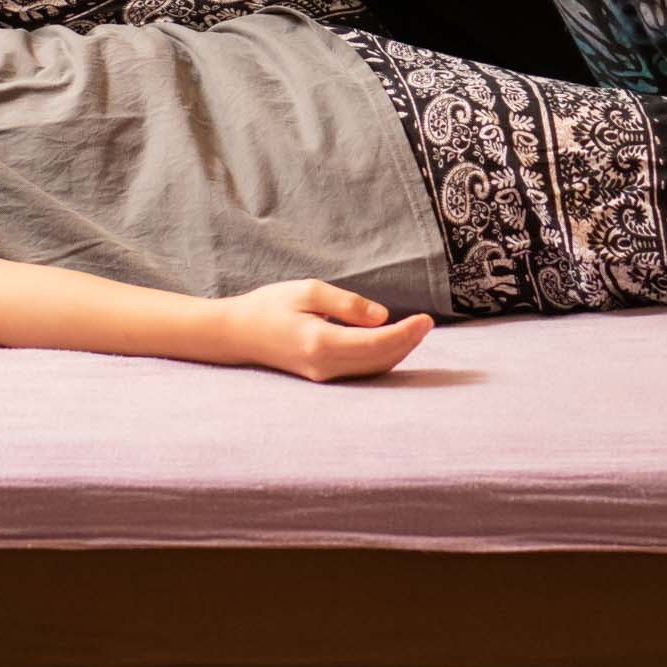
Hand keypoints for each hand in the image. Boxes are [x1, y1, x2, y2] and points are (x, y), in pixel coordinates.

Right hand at [214, 280, 431, 380]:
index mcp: (321, 342)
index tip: (426, 319)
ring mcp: (324, 375)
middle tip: (427, 322)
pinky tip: (393, 340)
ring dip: (398, 351)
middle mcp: (325, 365)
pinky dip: (382, 356)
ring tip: (416, 329)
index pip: (375, 343)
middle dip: (408, 342)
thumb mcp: (307, 291)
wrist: (239, 333)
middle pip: (380, 360)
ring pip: (373, 369)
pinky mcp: (324, 376)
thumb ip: (346, 303)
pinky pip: (362, 370)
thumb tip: (383, 317)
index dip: (405, 333)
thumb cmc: (271, 306)